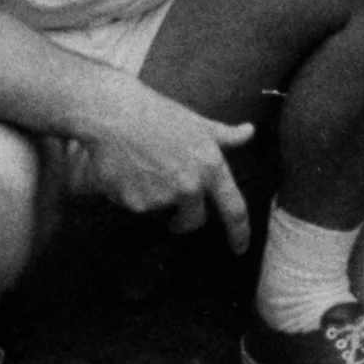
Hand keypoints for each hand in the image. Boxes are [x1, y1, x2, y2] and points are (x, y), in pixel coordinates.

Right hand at [63, 77, 257, 239]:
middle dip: (185, 219)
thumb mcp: (198, 123)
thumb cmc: (158, 114)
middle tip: (174, 201)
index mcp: (210, 167)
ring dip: (155, 199)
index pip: (233, 209)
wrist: (114, 115)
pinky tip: (126, 171)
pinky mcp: (135, 204)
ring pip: (162, 211)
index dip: (239, 232)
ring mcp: (162, 198)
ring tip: (144, 167)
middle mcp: (189, 187)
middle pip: (194, 221)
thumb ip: (225, 135)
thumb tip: (249, 132)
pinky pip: (136, 207)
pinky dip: (132, 195)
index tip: (240, 249)